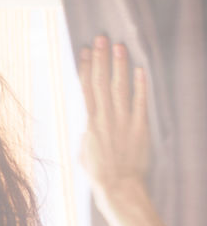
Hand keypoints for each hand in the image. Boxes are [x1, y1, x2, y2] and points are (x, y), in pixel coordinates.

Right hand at [77, 35, 150, 210]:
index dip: (86, 68)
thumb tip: (88, 125)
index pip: (87, 89)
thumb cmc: (98, 173)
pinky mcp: (139, 128)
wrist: (118, 187)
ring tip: (119, 47)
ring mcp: (123, 122)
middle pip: (102, 83)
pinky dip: (140, 86)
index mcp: (89, 124)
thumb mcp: (84, 151)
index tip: (85, 51)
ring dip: (119, 66)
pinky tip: (140, 70)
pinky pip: (140, 103)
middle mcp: (105, 119)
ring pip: (120, 88)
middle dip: (101, 59)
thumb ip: (87, 133)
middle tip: (101, 38)